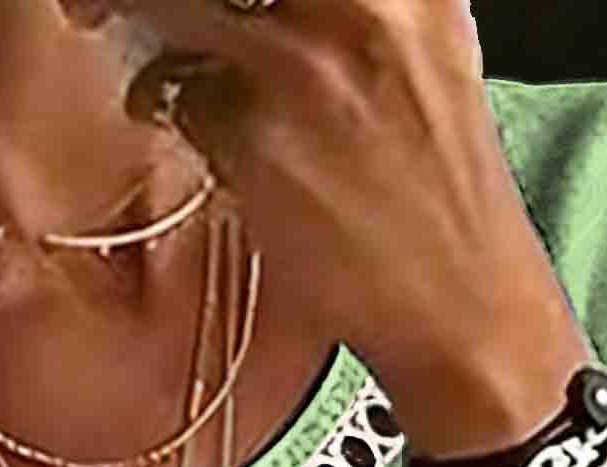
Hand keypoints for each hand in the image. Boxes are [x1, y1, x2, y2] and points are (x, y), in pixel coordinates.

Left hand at [78, 0, 592, 442]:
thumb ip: (350, 2)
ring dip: (148, 27)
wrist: (458, 297)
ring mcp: (305, 62)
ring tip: (154, 60)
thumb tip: (242, 0)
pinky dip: (180, 111)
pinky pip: (179, 92)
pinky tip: (220, 144)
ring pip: (175, 4)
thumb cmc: (432, 178)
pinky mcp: (257, 132)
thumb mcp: (417, 41)